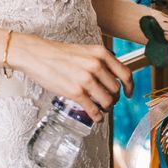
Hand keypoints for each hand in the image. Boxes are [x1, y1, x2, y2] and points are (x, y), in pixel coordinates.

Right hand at [10, 34, 133, 123]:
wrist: (37, 54)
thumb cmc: (59, 53)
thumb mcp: (84, 51)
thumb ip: (99, 61)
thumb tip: (111, 76)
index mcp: (100, 53)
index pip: (125, 73)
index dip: (130, 86)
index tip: (128, 93)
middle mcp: (96, 65)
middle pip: (116, 90)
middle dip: (114, 98)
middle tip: (108, 101)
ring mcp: (86, 79)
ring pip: (108, 101)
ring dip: (106, 108)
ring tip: (101, 108)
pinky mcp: (75, 92)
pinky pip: (94, 110)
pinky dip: (97, 116)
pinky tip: (95, 117)